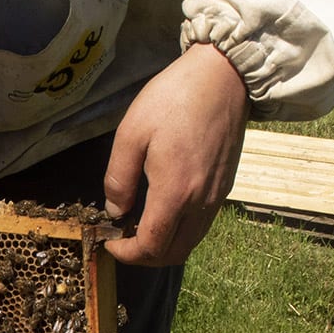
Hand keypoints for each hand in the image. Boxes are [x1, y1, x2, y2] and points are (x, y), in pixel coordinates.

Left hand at [103, 42, 249, 265]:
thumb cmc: (173, 99)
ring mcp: (217, 196)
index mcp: (175, 191)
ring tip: (138, 227)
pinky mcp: (224, 186)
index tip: (108, 242)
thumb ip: (118, 179)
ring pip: (190, 242)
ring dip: (163, 245)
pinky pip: (201, 225)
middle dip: (144, 256)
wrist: (223, 76)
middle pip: (173, 253)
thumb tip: (115, 211)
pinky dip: (179, 231)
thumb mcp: (130, 134)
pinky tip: (161, 211)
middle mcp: (201, 202)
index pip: (152, 245)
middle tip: (121, 240)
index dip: (127, 254)